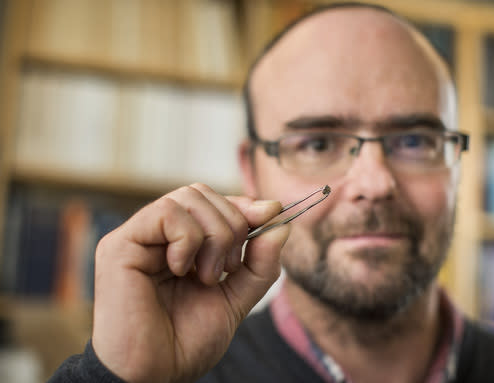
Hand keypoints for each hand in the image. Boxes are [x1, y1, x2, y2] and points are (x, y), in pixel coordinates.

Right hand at [91, 183, 288, 382]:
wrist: (153, 376)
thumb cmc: (186, 342)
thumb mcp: (235, 299)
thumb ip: (259, 265)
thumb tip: (280, 225)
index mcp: (179, 245)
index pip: (213, 202)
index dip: (243, 204)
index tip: (271, 213)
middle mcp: (156, 236)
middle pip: (202, 193)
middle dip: (232, 225)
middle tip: (228, 268)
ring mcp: (137, 237)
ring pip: (187, 198)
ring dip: (212, 236)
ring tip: (206, 276)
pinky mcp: (120, 245)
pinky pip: (166, 214)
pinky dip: (188, 240)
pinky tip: (181, 270)